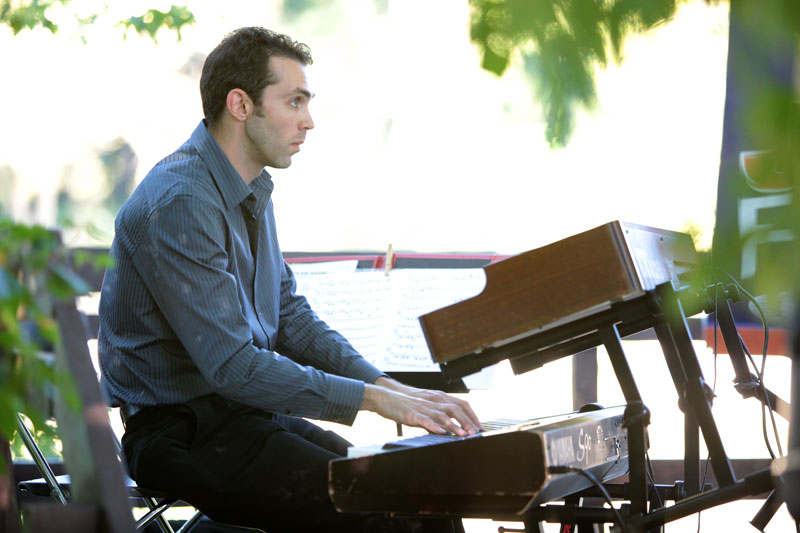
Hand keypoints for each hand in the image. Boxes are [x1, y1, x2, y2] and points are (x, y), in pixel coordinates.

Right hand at [362, 377, 483, 435]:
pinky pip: (425, 420)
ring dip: (456, 425)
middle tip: (476, 433)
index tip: (480, 427)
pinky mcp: (411, 414)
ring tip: (464, 435)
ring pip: (443, 414)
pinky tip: (442, 432)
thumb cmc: (405, 402)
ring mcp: (423, 407)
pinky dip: (435, 426)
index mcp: (438, 397)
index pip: (461, 404)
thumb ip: (438, 414)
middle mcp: (433, 400)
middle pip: (456, 408)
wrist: (384, 396)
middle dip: (468, 421)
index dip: (473, 416)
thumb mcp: (425, 405)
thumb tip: (450, 428)